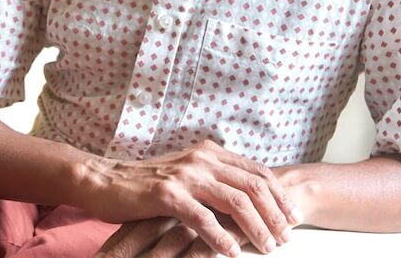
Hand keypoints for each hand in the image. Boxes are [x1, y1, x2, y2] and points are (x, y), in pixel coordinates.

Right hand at [78, 140, 301, 255]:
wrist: (105, 181)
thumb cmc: (147, 184)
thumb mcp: (187, 175)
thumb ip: (214, 180)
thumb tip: (247, 200)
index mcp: (210, 152)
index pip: (257, 172)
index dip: (280, 195)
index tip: (294, 217)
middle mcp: (202, 158)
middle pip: (253, 185)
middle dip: (275, 213)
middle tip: (288, 237)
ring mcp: (186, 175)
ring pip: (234, 201)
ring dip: (255, 227)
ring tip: (268, 247)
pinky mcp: (167, 195)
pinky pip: (203, 218)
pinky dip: (220, 237)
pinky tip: (230, 252)